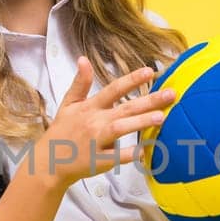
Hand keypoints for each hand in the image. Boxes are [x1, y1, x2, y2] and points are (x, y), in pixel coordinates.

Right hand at [30, 56, 177, 189]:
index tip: (151, 71)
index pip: (113, 89)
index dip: (132, 80)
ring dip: (140, 122)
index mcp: (89, 107)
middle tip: (171, 94)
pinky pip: (116, 157)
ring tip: (161, 117)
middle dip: (149, 101)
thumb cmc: (61, 132)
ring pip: (120, 129)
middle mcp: (94, 122)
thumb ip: (79, 83)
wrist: (48, 162)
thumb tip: (83, 59)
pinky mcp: (98, 160)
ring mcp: (96, 142)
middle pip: (125, 108)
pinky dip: (129, 155)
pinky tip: (145, 151)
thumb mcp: (68, 104)